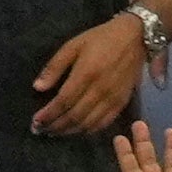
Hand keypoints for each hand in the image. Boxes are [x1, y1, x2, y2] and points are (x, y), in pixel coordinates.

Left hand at [32, 9, 152, 139]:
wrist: (135, 39)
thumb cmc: (100, 39)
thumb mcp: (73, 45)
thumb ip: (55, 67)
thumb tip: (38, 87)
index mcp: (85, 74)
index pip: (63, 102)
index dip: (48, 115)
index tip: (35, 122)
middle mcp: (100, 91)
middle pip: (74, 116)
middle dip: (55, 126)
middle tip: (40, 130)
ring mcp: (113, 99)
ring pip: (88, 123)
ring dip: (69, 131)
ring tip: (55, 132)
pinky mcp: (122, 103)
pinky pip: (104, 123)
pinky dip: (89, 130)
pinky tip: (77, 130)